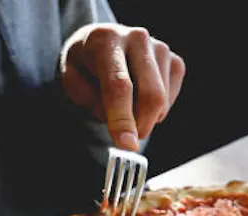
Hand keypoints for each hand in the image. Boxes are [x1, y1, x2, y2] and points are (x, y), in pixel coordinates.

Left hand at [60, 24, 185, 150]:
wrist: (102, 43)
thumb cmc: (85, 66)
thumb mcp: (72, 82)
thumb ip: (91, 101)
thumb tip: (122, 124)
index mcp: (106, 40)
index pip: (119, 85)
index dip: (123, 118)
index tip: (127, 145)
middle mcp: (137, 38)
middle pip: (150, 95)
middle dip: (140, 126)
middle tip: (128, 140)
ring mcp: (160, 49)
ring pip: (162, 102)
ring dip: (145, 118)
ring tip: (126, 108)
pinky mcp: (175, 62)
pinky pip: (170, 100)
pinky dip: (156, 112)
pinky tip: (140, 101)